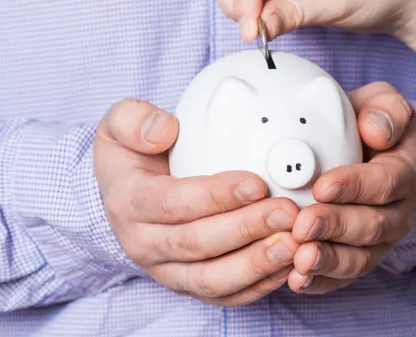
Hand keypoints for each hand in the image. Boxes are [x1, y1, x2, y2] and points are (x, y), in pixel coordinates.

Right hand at [93, 99, 300, 305]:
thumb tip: (164, 130)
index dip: (215, 196)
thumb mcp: (120, 123)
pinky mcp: (189, 285)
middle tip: (287, 212)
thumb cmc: (134, 152)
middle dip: (247, 229)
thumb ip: (133, 120)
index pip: (172, 203)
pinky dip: (258, 285)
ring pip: (212, 279)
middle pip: (197, 244)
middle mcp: (143, 243)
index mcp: (128, 202)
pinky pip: (225, 295)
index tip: (256, 184)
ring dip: (256, 264)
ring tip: (294, 244)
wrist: (128, 189)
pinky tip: (289, 264)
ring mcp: (166, 270)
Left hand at [287, 82, 415, 293]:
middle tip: (302, 225)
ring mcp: (380, 241)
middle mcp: (398, 212)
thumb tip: (376, 130)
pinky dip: (320, 283)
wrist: (368, 150)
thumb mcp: (382, 103)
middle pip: (372, 227)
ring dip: (328, 262)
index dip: (355, 186)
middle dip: (335, 228)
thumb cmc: (368, 124)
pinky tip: (296, 281)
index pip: (386, 182)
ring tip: (299, 261)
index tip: (322, 186)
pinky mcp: (358, 259)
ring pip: (359, 259)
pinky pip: (342, 278)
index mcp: (406, 172)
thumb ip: (385, 109)